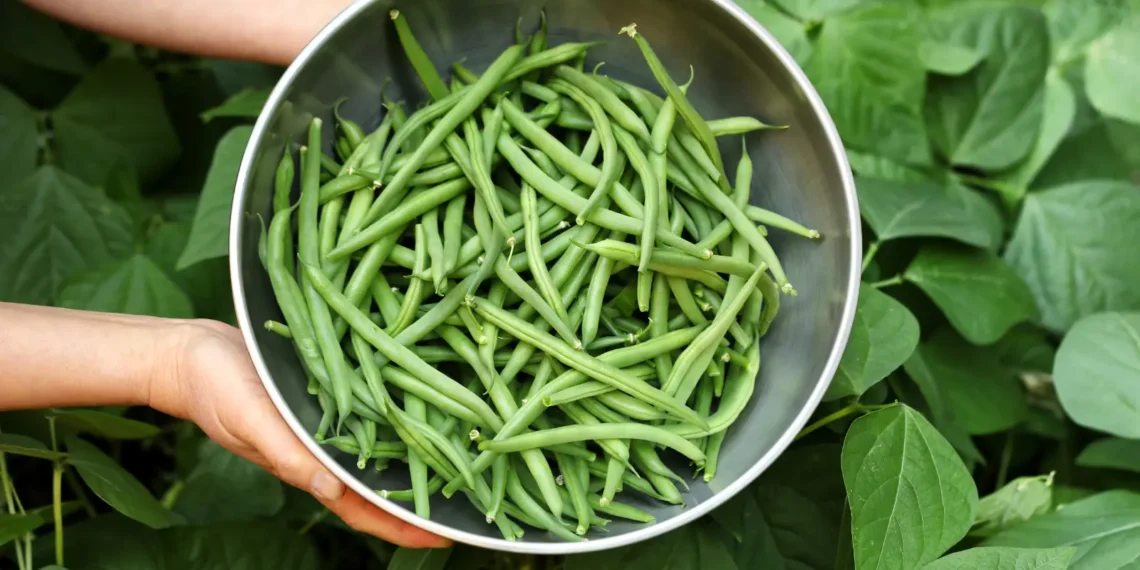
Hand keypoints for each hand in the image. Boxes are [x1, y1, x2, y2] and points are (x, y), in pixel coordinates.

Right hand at [152, 319, 450, 548]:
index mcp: (308, 466)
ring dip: (414, 458)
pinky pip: (367, 415)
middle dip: (421, 496)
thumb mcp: (251, 421)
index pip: (364, 509)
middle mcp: (324, 451)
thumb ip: (289, 456)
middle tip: (473, 496)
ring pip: (378, 452)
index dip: (403, 526)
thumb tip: (330, 491)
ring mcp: (326, 425)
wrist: (191, 350)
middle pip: (380, 486)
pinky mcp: (325, 396)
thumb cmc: (215, 389)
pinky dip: (395, 420)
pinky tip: (421, 410)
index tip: (447, 534)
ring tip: (460, 457)